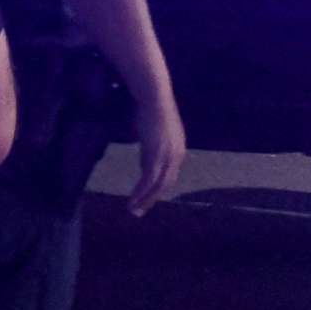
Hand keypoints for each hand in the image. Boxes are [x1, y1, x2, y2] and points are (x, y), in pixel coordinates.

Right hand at [125, 95, 186, 217]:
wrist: (155, 97)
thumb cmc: (151, 109)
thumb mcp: (153, 134)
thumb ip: (152, 149)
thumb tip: (145, 164)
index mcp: (179, 150)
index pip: (170, 175)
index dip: (158, 189)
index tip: (147, 199)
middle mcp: (177, 155)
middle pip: (166, 184)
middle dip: (152, 199)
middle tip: (139, 212)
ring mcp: (167, 156)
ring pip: (157, 186)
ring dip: (145, 200)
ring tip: (133, 210)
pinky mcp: (156, 155)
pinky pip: (148, 180)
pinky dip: (140, 193)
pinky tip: (131, 201)